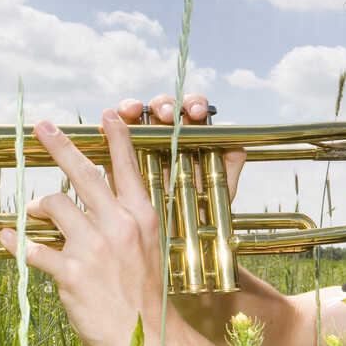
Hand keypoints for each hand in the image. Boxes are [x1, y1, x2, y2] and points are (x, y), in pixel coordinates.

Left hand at [0, 110, 172, 345]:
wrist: (152, 341)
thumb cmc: (146, 295)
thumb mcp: (148, 248)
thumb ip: (123, 221)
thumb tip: (89, 201)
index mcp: (141, 217)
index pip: (127, 167)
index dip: (116, 137)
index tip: (108, 114)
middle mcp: (118, 225)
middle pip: (83, 173)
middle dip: (60, 145)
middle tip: (42, 127)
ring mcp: (94, 248)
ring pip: (54, 205)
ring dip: (38, 206)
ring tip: (34, 212)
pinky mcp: (71, 274)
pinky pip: (33, 249)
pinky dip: (16, 242)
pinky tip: (7, 237)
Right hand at [115, 92, 245, 201]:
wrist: (178, 239)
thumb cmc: (202, 210)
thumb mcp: (221, 187)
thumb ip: (229, 163)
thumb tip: (236, 143)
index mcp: (192, 136)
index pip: (191, 110)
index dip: (194, 105)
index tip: (196, 113)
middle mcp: (167, 135)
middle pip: (163, 107)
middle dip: (165, 105)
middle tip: (167, 115)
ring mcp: (142, 144)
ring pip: (136, 116)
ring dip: (134, 107)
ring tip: (134, 110)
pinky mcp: (118, 157)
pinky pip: (110, 136)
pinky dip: (109, 126)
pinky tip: (111, 123)